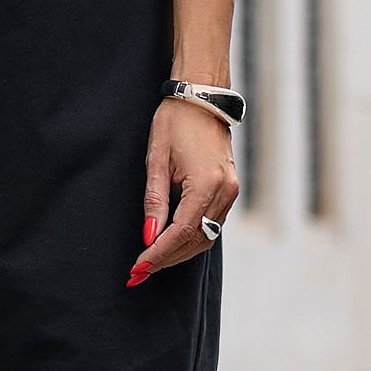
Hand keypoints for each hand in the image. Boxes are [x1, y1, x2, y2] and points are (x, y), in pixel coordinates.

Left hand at [125, 97, 239, 285]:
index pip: (181, 232)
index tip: (138, 268)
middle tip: (140, 272)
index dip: (159, 253)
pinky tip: (171, 242)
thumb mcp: (157, 159)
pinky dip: (192, 237)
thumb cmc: (174, 122)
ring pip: (207, 236)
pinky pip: (212, 223)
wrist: (201, 98)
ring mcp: (231, 191)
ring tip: (152, 262)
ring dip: (180, 252)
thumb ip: (154, 201)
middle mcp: (225, 192)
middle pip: (196, 240)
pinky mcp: (230, 188)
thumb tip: (149, 236)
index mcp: (206, 184)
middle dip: (168, 258)